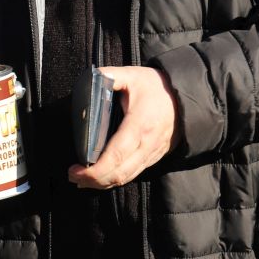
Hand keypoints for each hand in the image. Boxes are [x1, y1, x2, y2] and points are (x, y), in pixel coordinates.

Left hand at [68, 66, 178, 189]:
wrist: (186, 97)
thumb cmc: (156, 86)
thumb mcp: (132, 75)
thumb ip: (110, 75)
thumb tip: (91, 78)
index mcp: (140, 124)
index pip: (117, 155)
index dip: (96, 169)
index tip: (76, 170)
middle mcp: (147, 144)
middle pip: (120, 173)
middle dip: (94, 180)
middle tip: (72, 176)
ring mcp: (152, 153)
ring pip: (127, 177)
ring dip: (103, 184)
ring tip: (81, 180)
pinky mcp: (154, 157)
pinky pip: (134, 174)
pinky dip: (116, 180)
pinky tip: (101, 178)